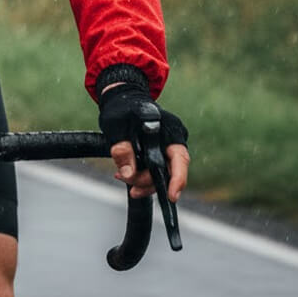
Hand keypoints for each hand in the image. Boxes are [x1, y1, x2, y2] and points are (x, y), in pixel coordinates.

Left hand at [97, 80, 189, 202]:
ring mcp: (166, 147)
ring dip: (142, 181)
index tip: (171, 196)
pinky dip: (140, 175)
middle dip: (148, 182)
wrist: (120, 99)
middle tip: (128, 183)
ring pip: (160, 174)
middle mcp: (172, 140)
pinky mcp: (158, 152)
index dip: (178, 180)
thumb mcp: (117, 127)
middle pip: (169, 171)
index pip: (180, 159)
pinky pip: (153, 170)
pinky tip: (125, 174)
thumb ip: (123, 149)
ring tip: (122, 177)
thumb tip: (127, 174)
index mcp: (170, 129)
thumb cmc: (121, 108)